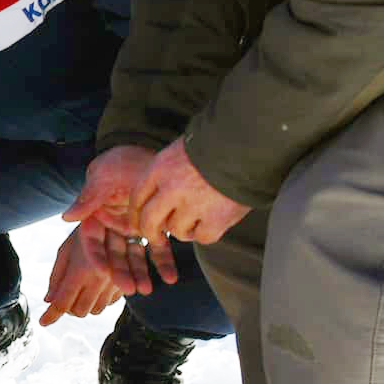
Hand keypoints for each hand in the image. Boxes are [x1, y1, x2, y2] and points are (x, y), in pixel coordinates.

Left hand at [39, 225, 124, 325]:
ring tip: (80, 292)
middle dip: (69, 309)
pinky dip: (100, 301)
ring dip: (85, 306)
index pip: (63, 302)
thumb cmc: (85, 233)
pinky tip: (95, 287)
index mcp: (80, 271)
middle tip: (64, 299)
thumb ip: (56, 276)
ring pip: (95, 310)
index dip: (51, 315)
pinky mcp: (125, 283)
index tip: (43, 322)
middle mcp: (98, 280)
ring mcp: (114, 283)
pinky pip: (109, 303)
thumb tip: (49, 299)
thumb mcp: (65, 250)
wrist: (117, 222)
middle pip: (79, 311)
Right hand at [62, 145, 174, 295]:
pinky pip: (158, 247)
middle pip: (113, 254)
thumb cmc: (120, 161)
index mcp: (95, 216)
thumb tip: (67, 217)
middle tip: (130, 289)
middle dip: (121, 273)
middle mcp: (111, 226)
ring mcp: (132, 229)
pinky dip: (163, 262)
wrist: (148, 153)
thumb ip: (89, 197)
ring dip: (141, 273)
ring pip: (135, 255)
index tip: (103, 272)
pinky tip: (170, 277)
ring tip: (149, 289)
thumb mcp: (104, 176)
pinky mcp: (154, 228)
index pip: (91, 242)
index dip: (96, 258)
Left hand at [135, 138, 250, 246]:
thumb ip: (168, 172)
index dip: (135, 214)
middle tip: (155, 239)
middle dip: (150, 233)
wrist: (248, 145)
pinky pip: (202, 237)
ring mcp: (194, 204)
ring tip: (194, 221)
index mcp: (161, 168)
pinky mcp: (217, 217)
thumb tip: (158, 196)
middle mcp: (172, 188)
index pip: (137, 197)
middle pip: (149, 221)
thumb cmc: (216, 144)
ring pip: (176, 231)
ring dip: (183, 230)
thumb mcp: (182, 149)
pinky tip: (210, 223)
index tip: (136, 223)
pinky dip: (205, 234)